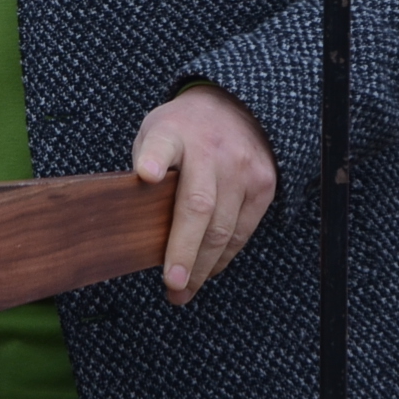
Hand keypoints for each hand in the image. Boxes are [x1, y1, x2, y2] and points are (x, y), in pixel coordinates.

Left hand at [132, 84, 277, 304]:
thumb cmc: (182, 131)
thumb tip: (135, 228)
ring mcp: (241, 168)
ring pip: (223, 229)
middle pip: (198, 206)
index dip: (152, 159)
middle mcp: (210, 150)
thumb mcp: (155, 134)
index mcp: (173, 133)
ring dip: (202, 267)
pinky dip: (222, 257)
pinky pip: (242, 232)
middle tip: (172, 284)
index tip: (145, 174)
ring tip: (182, 290)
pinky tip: (206, 271)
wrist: (234, 107)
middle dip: (184, 251)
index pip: (161, 144)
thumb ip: (147, 169)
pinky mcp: (263, 185)